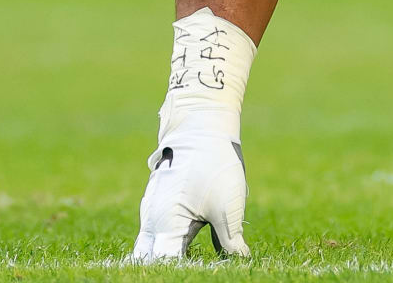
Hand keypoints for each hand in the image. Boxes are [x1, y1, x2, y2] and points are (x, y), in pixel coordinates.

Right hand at [131, 108, 250, 261]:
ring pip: (154, 245)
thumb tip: (241, 261)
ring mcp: (155, 210)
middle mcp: (153, 221)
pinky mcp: (163, 202)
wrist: (200, 125)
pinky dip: (173, 241)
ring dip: (168, 255)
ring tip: (189, 265)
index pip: (165, 264)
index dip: (180, 272)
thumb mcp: (228, 206)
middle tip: (188, 270)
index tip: (197, 273)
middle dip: (166, 267)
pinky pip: (162, 230)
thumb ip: (230, 240)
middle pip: (151, 259)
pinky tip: (195, 249)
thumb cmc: (214, 164)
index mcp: (165, 225)